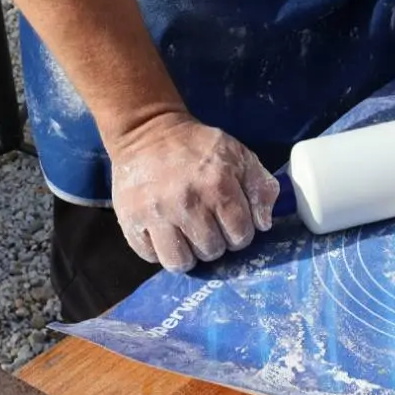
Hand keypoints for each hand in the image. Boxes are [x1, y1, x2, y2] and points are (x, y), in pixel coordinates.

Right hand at [107, 111, 279, 272]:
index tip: (230, 222)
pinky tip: (164, 233)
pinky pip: (150, 256)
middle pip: (211, 251)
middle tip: (207, 226)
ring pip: (179, 262)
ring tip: (186, 236)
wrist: (148, 131)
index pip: (240, 236)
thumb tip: (263, 224)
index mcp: (218, 186)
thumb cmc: (198, 146)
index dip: (239, 233)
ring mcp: (156, 214)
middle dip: (215, 243)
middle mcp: (187, 203)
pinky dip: (159, 251)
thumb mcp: (239, 154)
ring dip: (187, 255)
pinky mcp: (130, 220)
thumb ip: (261, 187)